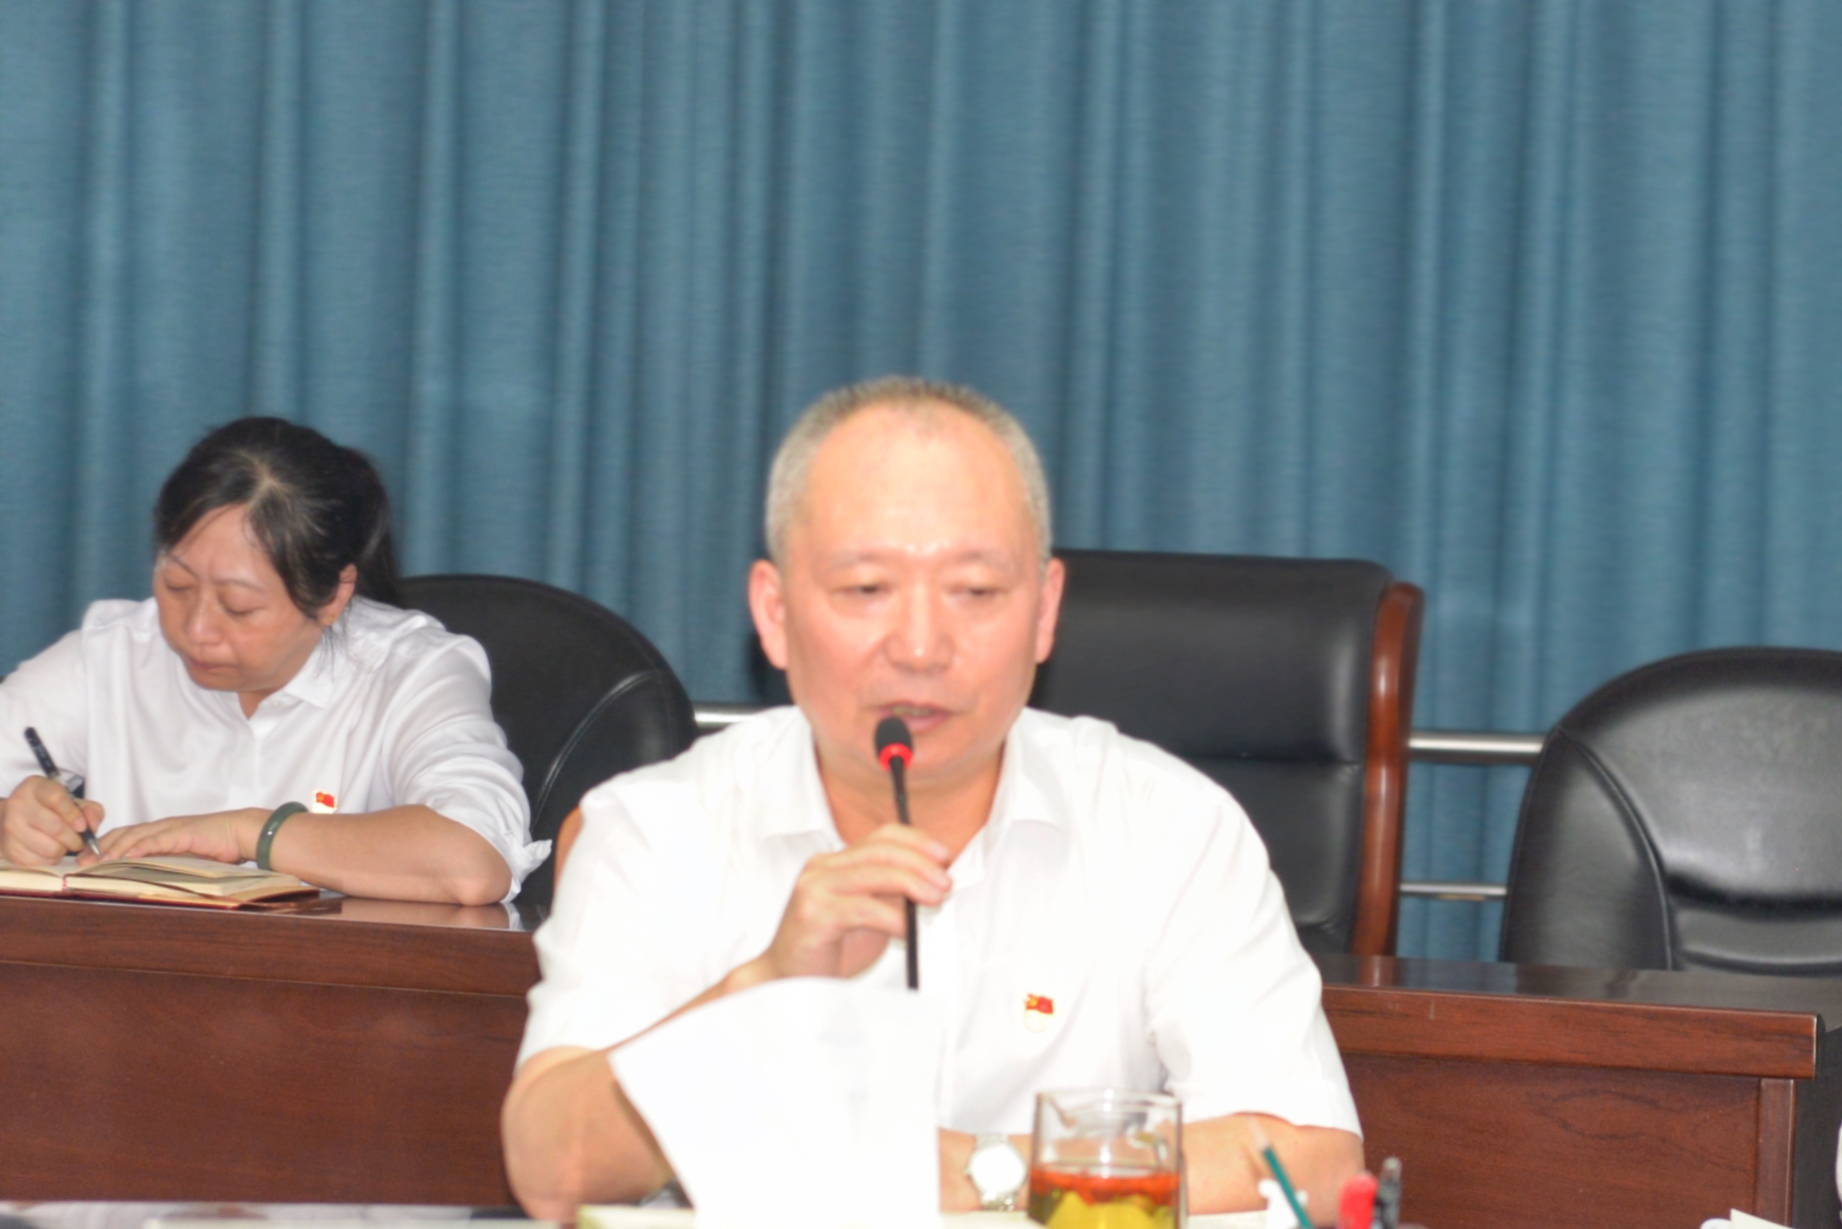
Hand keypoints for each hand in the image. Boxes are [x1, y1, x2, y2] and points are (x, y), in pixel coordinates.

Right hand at [1, 776, 105, 865]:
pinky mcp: (10, 848)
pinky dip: (51, 859)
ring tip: (63, 844)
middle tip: (79, 841)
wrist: (14, 819)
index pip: (57, 799)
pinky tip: (50, 850)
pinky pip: (40, 861)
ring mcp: (11, 827)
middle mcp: (19, 804)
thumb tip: (93, 826)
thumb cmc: (49, 809)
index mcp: (36, 787)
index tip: (83, 827)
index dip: (74, 815)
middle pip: (56, 828)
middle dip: (74, 839)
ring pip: (50, 848)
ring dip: (63, 850)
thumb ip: (90, 810)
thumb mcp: (72, 801)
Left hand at [95, 807, 267, 865]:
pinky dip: (139, 847)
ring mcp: (171, 828)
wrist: (242, 832)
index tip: (88, 861)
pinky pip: (156, 840)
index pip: (125, 836)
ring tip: (97, 861)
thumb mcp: (187, 856)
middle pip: (122, 833)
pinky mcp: (182, 833)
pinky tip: (126, 855)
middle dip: (100, 848)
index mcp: (161, 832)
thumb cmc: (219, 846)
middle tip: (82, 863)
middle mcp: (161, 827)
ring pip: (134, 835)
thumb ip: (167, 862)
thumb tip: (147, 877)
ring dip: (113, 848)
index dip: (105, 847)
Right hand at [744, 823, 952, 981]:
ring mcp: (815, 888)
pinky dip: (892, 915)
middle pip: (880, 851)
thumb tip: (931, 880)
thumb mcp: (867, 913)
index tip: (943, 856)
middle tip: (945, 882)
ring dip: (912, 883)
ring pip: (873, 873)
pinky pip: (862, 907)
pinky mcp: (813, 913)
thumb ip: (889, 893)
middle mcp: (822, 868)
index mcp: (834, 862)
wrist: (788, 978)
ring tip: (934, 899)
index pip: (881, 837)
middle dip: (920, 863)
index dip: (916, 841)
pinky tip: (906, 928)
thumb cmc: (828, 947)